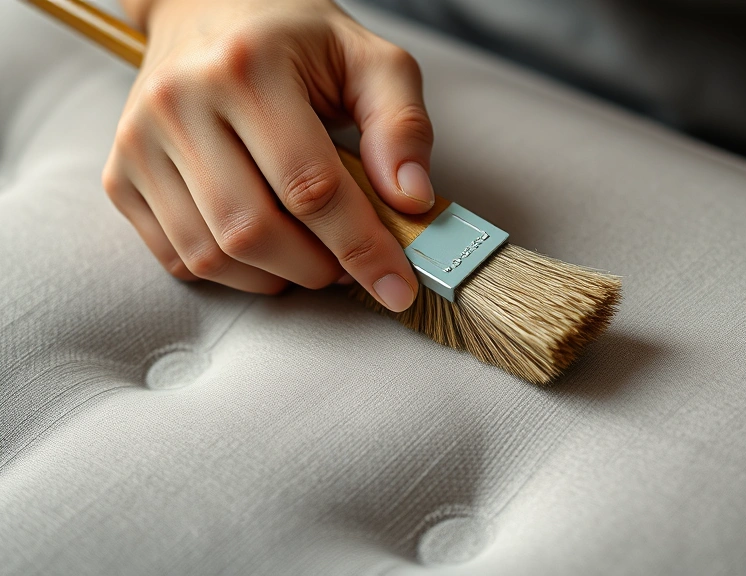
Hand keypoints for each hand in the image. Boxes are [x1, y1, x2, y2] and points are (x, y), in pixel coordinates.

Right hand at [104, 0, 434, 310]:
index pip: (311, 187)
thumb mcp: (369, 60)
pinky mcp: (120, 176)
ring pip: (212, 255)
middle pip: (254, 230)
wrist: (207, 10)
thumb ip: (402, 125)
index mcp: (247, 67)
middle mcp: (179, 102)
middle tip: (350, 264)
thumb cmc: (297, 41)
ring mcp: (139, 142)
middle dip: (317, 269)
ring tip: (312, 255)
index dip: (362, 248)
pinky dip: (233, 273)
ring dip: (276, 277)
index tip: (397, 288)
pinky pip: (178, 258)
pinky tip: (266, 248)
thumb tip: (411, 200)